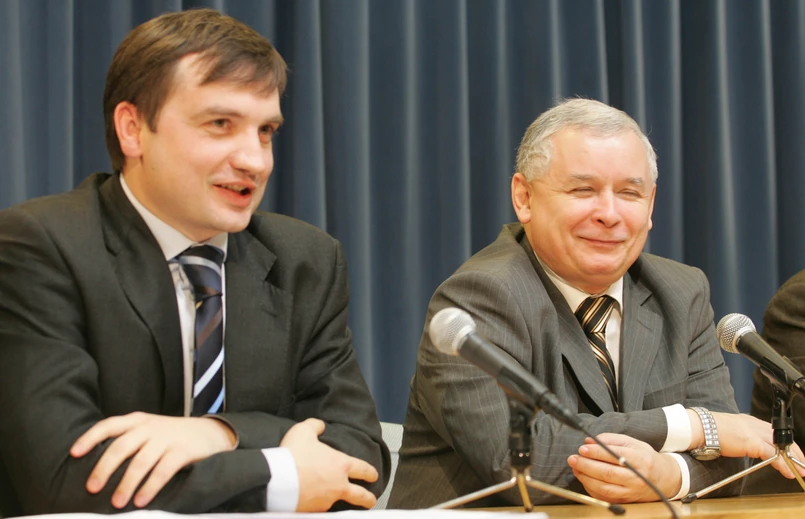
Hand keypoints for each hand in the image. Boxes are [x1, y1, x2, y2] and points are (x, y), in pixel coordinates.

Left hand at [70, 412, 236, 508]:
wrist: (212, 433)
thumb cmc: (173, 436)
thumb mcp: (150, 430)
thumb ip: (128, 439)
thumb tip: (97, 464)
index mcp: (138, 421)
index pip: (109, 425)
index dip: (90, 438)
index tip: (74, 454)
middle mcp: (151, 427)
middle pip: (121, 446)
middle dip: (104, 468)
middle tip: (92, 489)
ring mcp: (167, 438)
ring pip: (141, 461)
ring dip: (127, 484)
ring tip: (118, 504)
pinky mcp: (183, 451)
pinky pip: (162, 471)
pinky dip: (150, 487)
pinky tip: (141, 501)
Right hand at [280, 418, 377, 511]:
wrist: (279, 479)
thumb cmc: (293, 454)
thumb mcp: (304, 431)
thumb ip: (315, 425)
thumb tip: (320, 425)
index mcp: (341, 465)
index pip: (362, 469)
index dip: (370, 472)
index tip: (374, 476)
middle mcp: (338, 485)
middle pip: (360, 495)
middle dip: (368, 498)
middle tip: (371, 500)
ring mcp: (327, 500)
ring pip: (339, 503)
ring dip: (341, 504)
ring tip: (340, 504)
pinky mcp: (314, 511)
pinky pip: (320, 508)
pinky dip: (318, 505)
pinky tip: (314, 503)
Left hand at [567, 433, 680, 502]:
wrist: (664, 479)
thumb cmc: (645, 458)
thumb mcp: (632, 443)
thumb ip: (610, 439)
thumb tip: (589, 441)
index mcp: (640, 460)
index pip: (615, 455)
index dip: (596, 452)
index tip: (582, 448)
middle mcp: (637, 478)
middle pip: (607, 473)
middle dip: (586, 465)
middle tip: (573, 458)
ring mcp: (631, 492)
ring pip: (604, 488)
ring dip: (585, 478)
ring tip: (575, 468)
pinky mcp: (625, 501)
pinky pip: (604, 497)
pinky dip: (591, 488)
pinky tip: (584, 478)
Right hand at [701, 412, 804, 478]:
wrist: (700, 427)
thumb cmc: (709, 430)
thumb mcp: (731, 432)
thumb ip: (742, 437)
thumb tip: (746, 446)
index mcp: (750, 422)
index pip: (775, 433)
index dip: (786, 445)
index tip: (793, 455)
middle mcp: (755, 424)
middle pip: (783, 438)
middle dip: (795, 452)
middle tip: (803, 464)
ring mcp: (754, 432)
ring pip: (781, 446)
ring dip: (794, 459)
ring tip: (801, 470)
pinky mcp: (752, 441)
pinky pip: (772, 454)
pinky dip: (783, 464)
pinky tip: (788, 471)